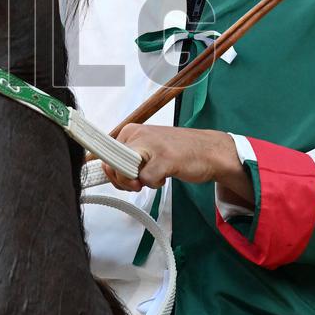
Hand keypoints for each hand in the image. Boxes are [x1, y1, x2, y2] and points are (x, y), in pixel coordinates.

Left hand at [102, 124, 243, 192]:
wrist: (209, 151)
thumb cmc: (177, 152)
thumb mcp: (146, 150)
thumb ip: (125, 159)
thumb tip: (105, 170)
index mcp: (131, 130)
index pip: (105, 154)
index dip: (112, 172)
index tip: (122, 177)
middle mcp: (138, 133)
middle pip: (113, 165)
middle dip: (123, 181)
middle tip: (138, 181)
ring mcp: (151, 145)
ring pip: (126, 173)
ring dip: (139, 183)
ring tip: (154, 175)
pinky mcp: (164, 158)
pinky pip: (146, 180)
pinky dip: (155, 184)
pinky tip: (165, 176)